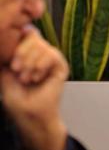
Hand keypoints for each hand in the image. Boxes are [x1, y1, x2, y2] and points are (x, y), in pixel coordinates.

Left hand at [0, 28, 68, 149]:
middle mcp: (39, 54)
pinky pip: (52, 54)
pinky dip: (42, 66)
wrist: (31, 116)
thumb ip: (7, 57)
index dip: (17, 45)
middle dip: (22, 54)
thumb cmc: (18, 100)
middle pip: (32, 35)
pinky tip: (38, 78)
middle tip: (18, 71)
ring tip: (28, 79)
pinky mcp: (61, 66)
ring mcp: (51, 59)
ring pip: (42, 45)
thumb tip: (13, 38)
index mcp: (27, 54)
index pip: (24, 34)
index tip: (13, 66)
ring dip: (31, 63)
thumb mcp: (5, 75)